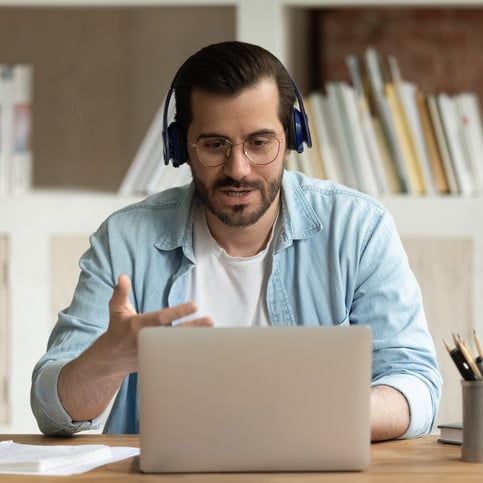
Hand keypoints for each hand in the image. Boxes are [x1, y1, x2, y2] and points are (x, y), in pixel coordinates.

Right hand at [57, 274, 212, 421]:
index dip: (178, 312)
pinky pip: (176, 359)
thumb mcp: (116, 310)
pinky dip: (189, 355)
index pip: (161, 318)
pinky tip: (204, 350)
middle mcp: (146, 340)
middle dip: (193, 328)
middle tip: (211, 320)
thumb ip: (121, 293)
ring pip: (177, 348)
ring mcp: (153, 354)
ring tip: (213, 334)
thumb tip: (123, 277)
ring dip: (195, 341)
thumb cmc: (117, 330)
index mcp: (138, 326)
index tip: (195, 305)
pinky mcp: (157, 363)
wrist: (110, 359)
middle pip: (174, 334)